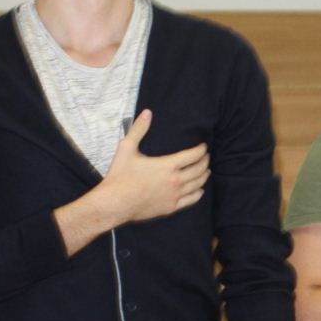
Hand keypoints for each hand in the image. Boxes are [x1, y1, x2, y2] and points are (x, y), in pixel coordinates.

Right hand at [96, 110, 209, 225]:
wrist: (114, 204)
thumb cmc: (120, 176)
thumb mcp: (126, 148)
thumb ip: (138, 130)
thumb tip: (147, 113)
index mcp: (168, 165)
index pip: (193, 155)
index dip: (201, 150)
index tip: (204, 146)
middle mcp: (175, 180)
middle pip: (199, 170)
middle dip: (205, 162)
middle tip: (206, 157)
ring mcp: (174, 195)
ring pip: (197, 185)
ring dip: (204, 176)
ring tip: (206, 171)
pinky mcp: (171, 208)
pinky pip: (191, 200)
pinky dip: (198, 194)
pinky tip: (199, 190)